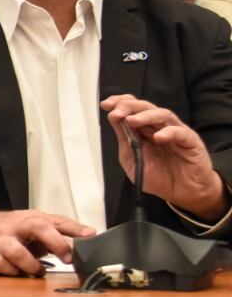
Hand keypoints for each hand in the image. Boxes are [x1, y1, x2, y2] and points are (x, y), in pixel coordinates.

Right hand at [0, 207, 94, 276]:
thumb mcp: (36, 223)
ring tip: (38, 270)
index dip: (72, 229)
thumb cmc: (12, 229)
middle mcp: (14, 226)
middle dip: (55, 242)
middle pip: (36, 227)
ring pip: (16, 252)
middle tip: (67, 258)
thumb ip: (62, 229)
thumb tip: (91, 234)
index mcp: (29, 219)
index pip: (53, 220)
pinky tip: (16, 272)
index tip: (89, 237)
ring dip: (32, 265)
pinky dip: (11, 272)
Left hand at [101, 94, 229, 220]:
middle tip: (116, 112)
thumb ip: (125, 140)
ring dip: (145, 115)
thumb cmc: (159, 177)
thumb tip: (114, 119)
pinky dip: (169, 132)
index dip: (120, 103)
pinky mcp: (191, 142)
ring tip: (132, 121)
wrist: (182, 193)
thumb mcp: (132, 160)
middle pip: (145, 107)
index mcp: (144, 130)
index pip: (133, 109)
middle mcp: (159, 127)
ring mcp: (176, 132)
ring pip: (163, 115)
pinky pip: (180, 132)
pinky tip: (158, 137)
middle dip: (129, 107)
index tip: (106, 105)